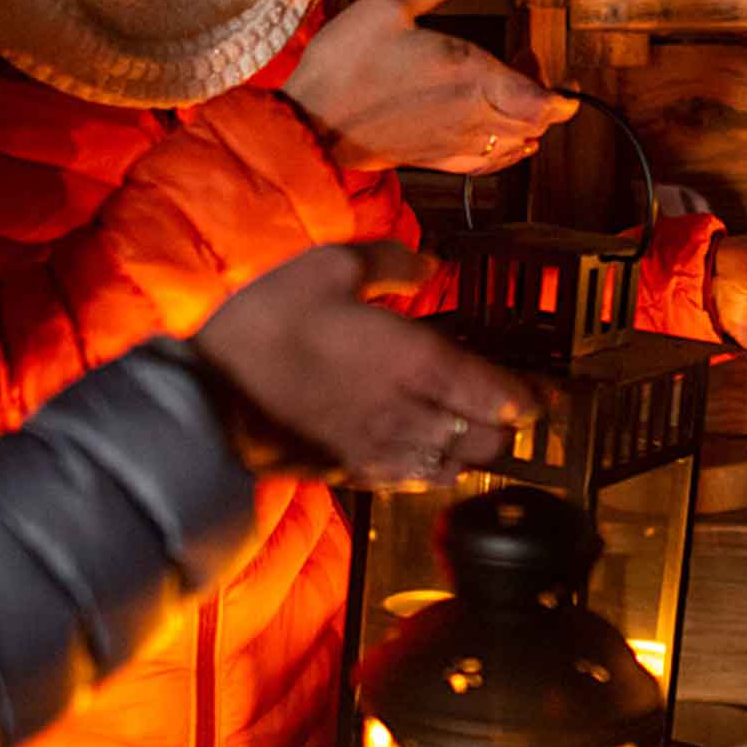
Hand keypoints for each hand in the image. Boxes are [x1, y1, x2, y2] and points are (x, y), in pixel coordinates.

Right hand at [195, 242, 537, 486]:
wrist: (202, 387)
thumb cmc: (267, 317)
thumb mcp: (329, 264)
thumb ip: (391, 265)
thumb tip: (432, 266)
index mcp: (412, 359)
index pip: (494, 392)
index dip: (529, 399)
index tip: (545, 396)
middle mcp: (407, 412)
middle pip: (484, 439)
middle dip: (506, 428)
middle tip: (511, 410)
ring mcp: (378, 448)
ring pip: (452, 466)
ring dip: (471, 453)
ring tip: (477, 435)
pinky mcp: (348, 470)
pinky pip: (409, 481)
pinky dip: (432, 473)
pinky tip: (431, 461)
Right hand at [283, 0, 578, 172]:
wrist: (314, 124)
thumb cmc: (348, 65)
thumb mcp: (387, 7)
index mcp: (472, 77)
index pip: (544, 102)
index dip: (566, 97)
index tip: (569, 83)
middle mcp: (474, 115)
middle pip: (536, 123)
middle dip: (546, 101)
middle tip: (529, 69)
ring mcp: (457, 142)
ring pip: (515, 144)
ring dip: (526, 124)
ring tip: (513, 97)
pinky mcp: (438, 159)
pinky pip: (488, 164)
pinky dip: (505, 152)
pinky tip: (500, 139)